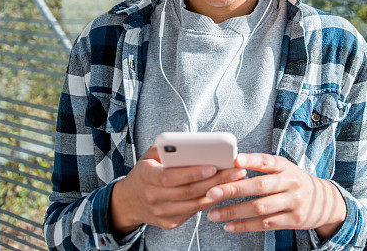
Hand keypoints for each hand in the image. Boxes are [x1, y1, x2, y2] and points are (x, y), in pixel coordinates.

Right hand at [109, 146, 247, 233]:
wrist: (130, 201)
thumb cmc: (146, 172)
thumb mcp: (149, 156)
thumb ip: (167, 148)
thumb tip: (192, 144)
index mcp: (146, 176)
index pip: (170, 177)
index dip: (192, 173)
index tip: (213, 166)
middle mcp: (152, 197)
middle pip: (188, 191)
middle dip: (215, 181)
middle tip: (236, 170)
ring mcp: (161, 213)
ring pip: (194, 204)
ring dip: (218, 192)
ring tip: (235, 179)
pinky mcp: (170, 222)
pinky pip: (194, 212)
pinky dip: (210, 201)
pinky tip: (223, 190)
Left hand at [204, 153, 345, 238]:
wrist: (324, 201)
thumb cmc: (293, 181)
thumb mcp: (284, 168)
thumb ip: (262, 166)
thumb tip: (232, 164)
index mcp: (285, 166)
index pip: (266, 161)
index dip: (251, 160)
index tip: (234, 161)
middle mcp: (290, 183)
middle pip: (259, 186)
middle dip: (233, 190)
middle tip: (211, 193)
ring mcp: (293, 202)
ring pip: (260, 208)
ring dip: (234, 212)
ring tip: (214, 214)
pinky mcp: (293, 220)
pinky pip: (265, 224)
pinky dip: (245, 226)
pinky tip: (229, 226)